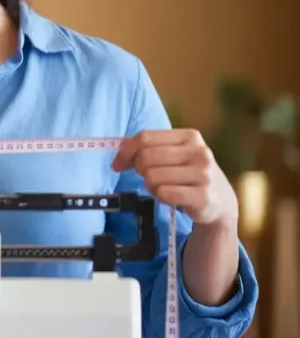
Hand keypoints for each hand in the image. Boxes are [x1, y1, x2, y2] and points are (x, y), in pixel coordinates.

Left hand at [111, 129, 238, 227]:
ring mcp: (203, 174)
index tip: (118, 164)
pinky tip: (170, 196)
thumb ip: (148, 148)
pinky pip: (163, 193)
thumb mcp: (174, 154)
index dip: (126, 151)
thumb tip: (118, 156)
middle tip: (148, 177)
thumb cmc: (188, 173)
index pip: (145, 137)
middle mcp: (199, 152)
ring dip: (150, 185)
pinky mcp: (203, 195)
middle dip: (139, 169)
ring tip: (163, 187)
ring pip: (152, 176)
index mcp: (189, 136)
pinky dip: (160, 196)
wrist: (220, 200)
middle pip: (146, 157)